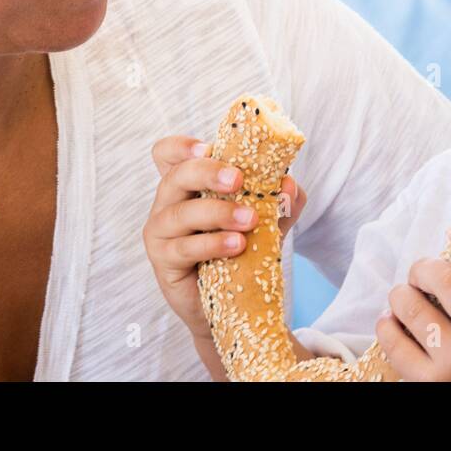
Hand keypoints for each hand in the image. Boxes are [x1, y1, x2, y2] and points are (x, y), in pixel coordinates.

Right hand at [142, 134, 307, 339]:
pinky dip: (212, 244)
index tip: (209, 148)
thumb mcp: (265, 221)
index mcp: (187, 185)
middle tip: (238, 180)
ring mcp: (161, 231)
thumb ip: (279, 201)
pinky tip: (236, 245)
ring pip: (181, 212)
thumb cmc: (240, 250)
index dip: (182, 146)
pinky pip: (184, 247)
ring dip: (218, 212)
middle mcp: (168, 202)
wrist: (230, 304)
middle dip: (208, 172)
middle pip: (176, 175)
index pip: (167, 154)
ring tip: (250, 220)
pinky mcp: (163, 260)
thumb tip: (289, 184)